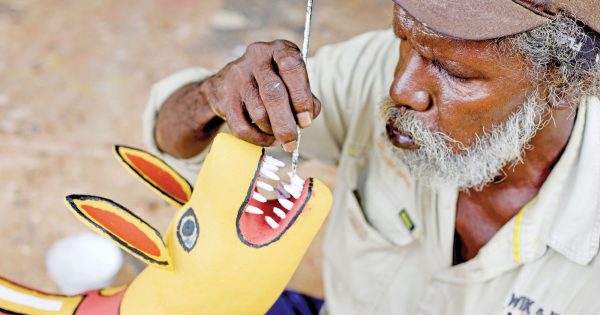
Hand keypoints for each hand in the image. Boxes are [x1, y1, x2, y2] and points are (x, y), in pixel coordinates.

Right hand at [200, 40, 320, 151]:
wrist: (227, 83)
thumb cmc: (270, 83)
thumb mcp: (292, 83)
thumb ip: (306, 99)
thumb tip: (305, 120)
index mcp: (280, 49)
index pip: (292, 66)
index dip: (301, 97)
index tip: (306, 121)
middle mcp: (257, 56)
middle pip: (274, 94)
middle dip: (286, 123)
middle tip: (293, 142)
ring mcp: (238, 75)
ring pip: (259, 113)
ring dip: (272, 131)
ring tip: (278, 135)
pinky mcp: (224, 95)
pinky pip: (242, 126)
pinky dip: (258, 139)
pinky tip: (267, 139)